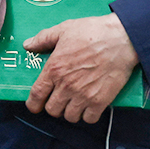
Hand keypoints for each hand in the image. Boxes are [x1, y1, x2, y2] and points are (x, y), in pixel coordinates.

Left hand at [23, 13, 140, 124]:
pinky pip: (88, 119)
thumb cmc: (93, 32)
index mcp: (54, 69)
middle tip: (60, 99)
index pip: (36, 95)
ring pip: (69, 117)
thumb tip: (28, 45)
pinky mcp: (100, 101)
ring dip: (70, 111)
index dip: (33, 104)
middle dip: (54, 106)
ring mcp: (83, 95)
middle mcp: (66, 85)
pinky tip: (89, 105)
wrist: (121, 39)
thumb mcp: (64, 29)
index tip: (35, 106)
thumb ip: (43, 39)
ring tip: (75, 102)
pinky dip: (88, 115)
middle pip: (52, 110)